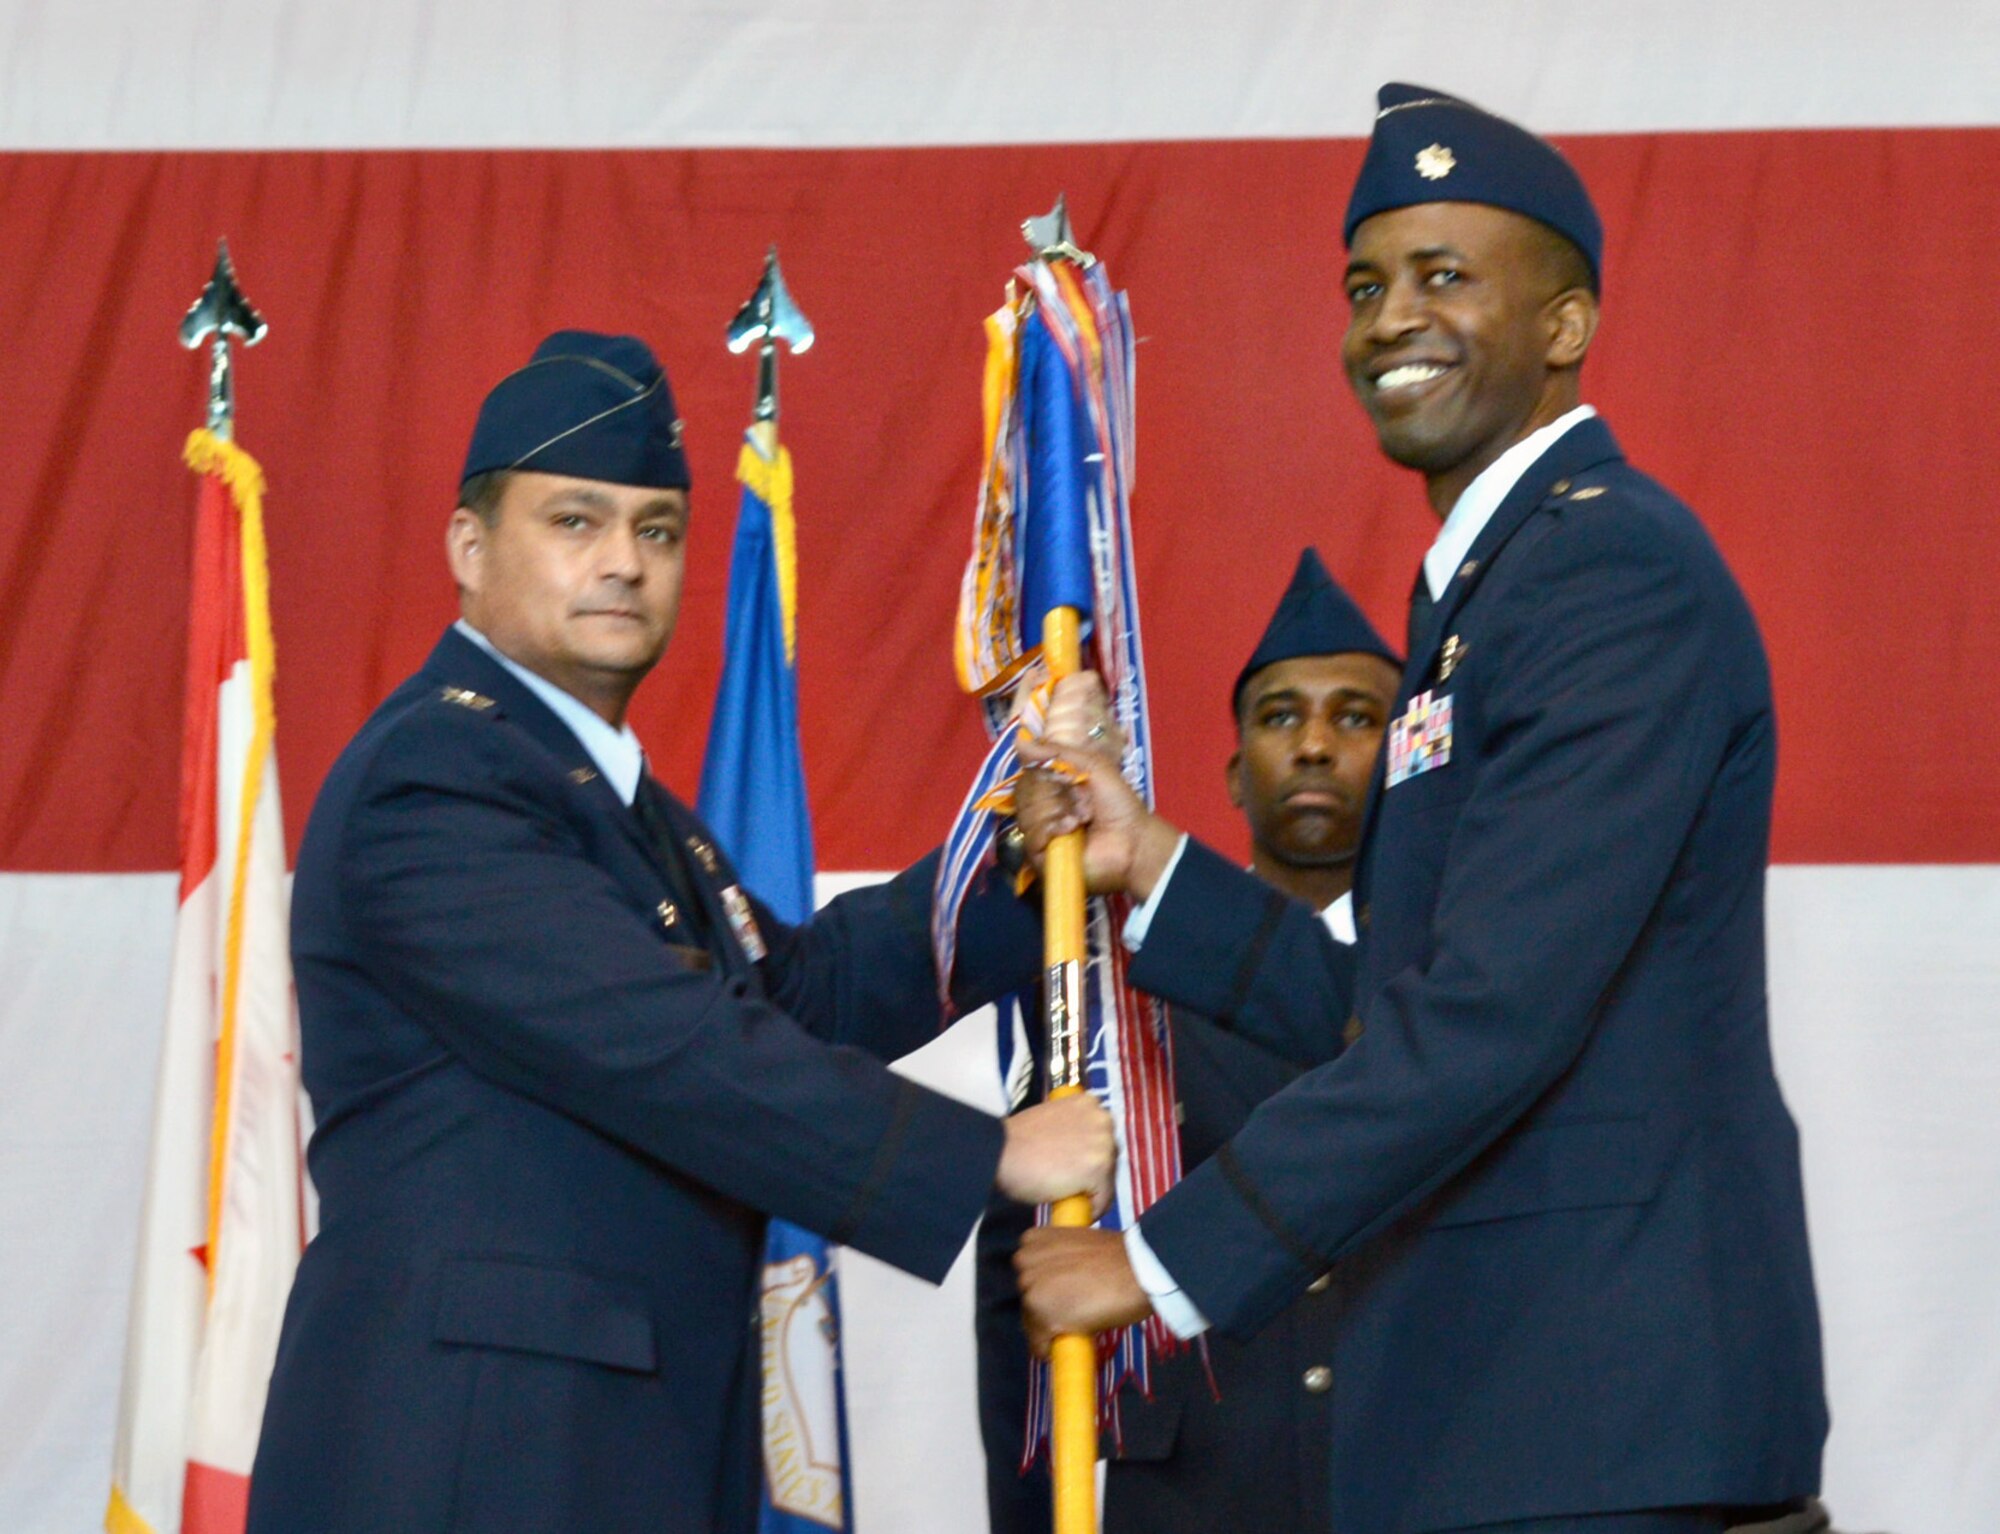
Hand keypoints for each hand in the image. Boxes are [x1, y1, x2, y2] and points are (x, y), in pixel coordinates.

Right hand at [997, 1093, 1116, 1215]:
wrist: (1002, 1152)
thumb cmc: (1017, 1140)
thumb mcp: (1052, 1119)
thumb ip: (1071, 1128)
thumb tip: (1077, 1149)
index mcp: (1089, 1104)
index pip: (1101, 1137)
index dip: (1089, 1155)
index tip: (1077, 1168)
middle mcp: (1102, 1119)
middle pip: (1109, 1156)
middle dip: (1094, 1172)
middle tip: (1072, 1184)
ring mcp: (1103, 1144)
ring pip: (1108, 1179)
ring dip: (1092, 1190)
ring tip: (1070, 1196)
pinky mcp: (1098, 1169)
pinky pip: (1102, 1199)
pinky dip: (1091, 1209)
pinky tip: (1072, 1208)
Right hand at [1015, 674, 1179, 898]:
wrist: (1133, 838)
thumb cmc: (1117, 803)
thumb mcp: (1091, 765)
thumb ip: (1055, 752)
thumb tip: (1019, 741)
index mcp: (1052, 788)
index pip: (1027, 775)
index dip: (1042, 773)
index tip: (1065, 776)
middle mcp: (1042, 810)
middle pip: (1024, 792)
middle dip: (1055, 793)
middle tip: (1082, 800)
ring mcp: (1040, 834)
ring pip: (1027, 813)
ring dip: (1058, 811)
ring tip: (1083, 818)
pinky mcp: (1040, 856)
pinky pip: (1032, 836)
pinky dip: (1052, 829)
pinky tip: (1072, 830)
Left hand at [1015, 1225, 1152, 1355]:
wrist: (1137, 1270)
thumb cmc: (1119, 1258)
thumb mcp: (1079, 1246)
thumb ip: (1062, 1261)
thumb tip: (1063, 1283)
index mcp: (1034, 1239)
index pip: (1027, 1270)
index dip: (1045, 1284)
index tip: (1062, 1292)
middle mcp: (1026, 1262)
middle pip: (1027, 1295)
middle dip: (1045, 1305)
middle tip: (1073, 1310)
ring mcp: (1031, 1289)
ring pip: (1031, 1321)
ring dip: (1049, 1327)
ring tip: (1076, 1326)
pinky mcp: (1041, 1316)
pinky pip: (1039, 1345)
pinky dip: (1050, 1351)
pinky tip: (1070, 1344)